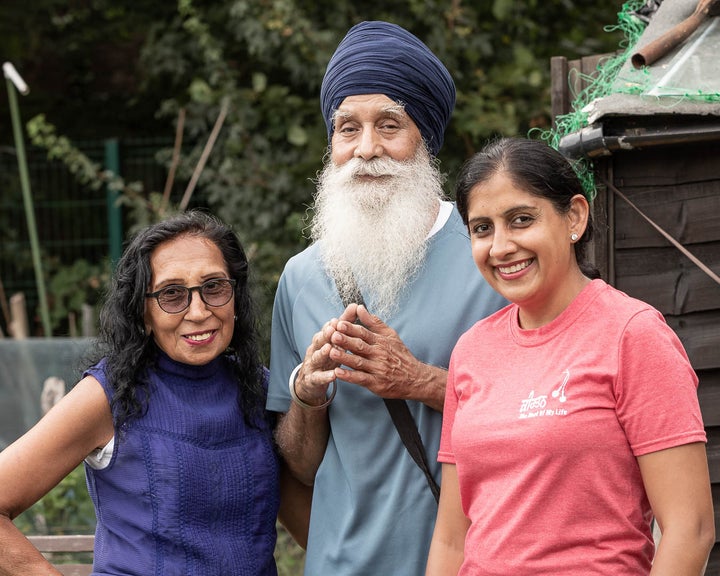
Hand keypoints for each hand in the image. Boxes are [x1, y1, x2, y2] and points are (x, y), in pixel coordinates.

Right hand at [293, 305, 358, 405]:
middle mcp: (315, 349)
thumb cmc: (327, 356)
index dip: (331, 326)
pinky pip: (318, 378)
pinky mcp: (313, 379)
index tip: (338, 320)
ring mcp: (312, 364)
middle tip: (333, 329)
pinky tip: (334, 375)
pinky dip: (326, 376)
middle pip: (319, 340)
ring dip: (322, 352)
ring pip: (316, 357)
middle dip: (325, 335)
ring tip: (330, 348)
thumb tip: (356, 305)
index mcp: (321, 339)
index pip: (326, 330)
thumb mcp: (335, 340)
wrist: (311, 381)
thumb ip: (345, 324)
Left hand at [328, 304, 444, 407]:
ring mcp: (377, 369)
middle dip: (345, 340)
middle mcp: (379, 354)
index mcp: (380, 342)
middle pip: (360, 346)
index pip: (364, 333)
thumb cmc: (400, 356)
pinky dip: (349, 376)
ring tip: (331, 352)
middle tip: (333, 334)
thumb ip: (374, 322)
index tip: (339, 323)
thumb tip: (360, 308)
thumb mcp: (390, 336)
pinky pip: (361, 379)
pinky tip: (338, 373)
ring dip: (344, 357)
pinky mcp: (376, 383)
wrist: (415, 379)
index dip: (351, 328)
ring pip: (358, 362)